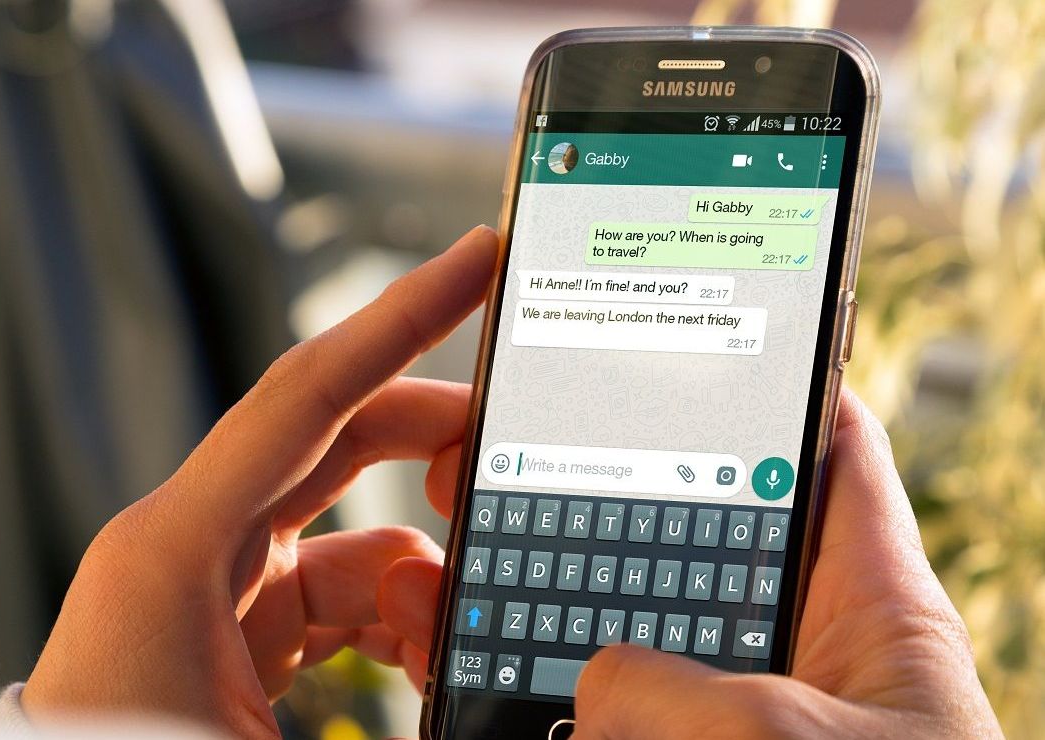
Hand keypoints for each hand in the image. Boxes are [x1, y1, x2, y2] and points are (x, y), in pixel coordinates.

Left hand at [21, 226, 497, 736]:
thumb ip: (401, 702)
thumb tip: (492, 702)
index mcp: (178, 548)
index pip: (309, 396)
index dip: (401, 319)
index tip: (474, 261)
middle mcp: (190, 543)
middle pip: (336, 440)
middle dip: (434, 441)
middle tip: (515, 454)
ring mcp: (209, 583)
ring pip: (348, 531)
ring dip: (422, 572)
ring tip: (459, 640)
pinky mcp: (227, 628)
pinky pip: (332, 590)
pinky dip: (391, 615)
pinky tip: (425, 663)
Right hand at [380, 390, 1002, 738]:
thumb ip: (679, 689)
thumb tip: (594, 682)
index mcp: (870, 608)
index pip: (830, 450)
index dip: (772, 377)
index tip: (686, 326)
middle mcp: (793, 655)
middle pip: (685, 534)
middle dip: (592, 486)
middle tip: (504, 440)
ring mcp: (728, 717)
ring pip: (618, 633)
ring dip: (533, 593)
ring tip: (454, 547)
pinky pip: (585, 709)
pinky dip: (516, 682)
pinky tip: (456, 650)